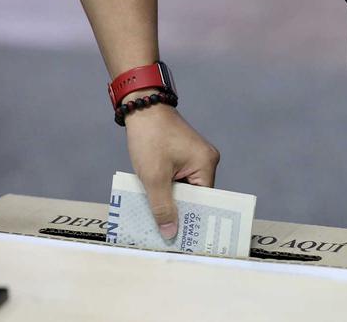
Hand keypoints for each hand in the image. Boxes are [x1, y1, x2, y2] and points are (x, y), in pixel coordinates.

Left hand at [124, 90, 219, 238]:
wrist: (140, 106)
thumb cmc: (150, 138)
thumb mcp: (154, 177)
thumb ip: (162, 207)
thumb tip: (171, 234)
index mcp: (206, 164)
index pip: (204, 201)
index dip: (193, 220)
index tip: (183, 240)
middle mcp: (205, 161)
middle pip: (195, 196)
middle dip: (180, 212)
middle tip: (167, 235)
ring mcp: (195, 157)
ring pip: (185, 189)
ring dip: (171, 200)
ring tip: (159, 221)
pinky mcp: (183, 154)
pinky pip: (179, 179)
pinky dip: (167, 188)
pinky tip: (155, 200)